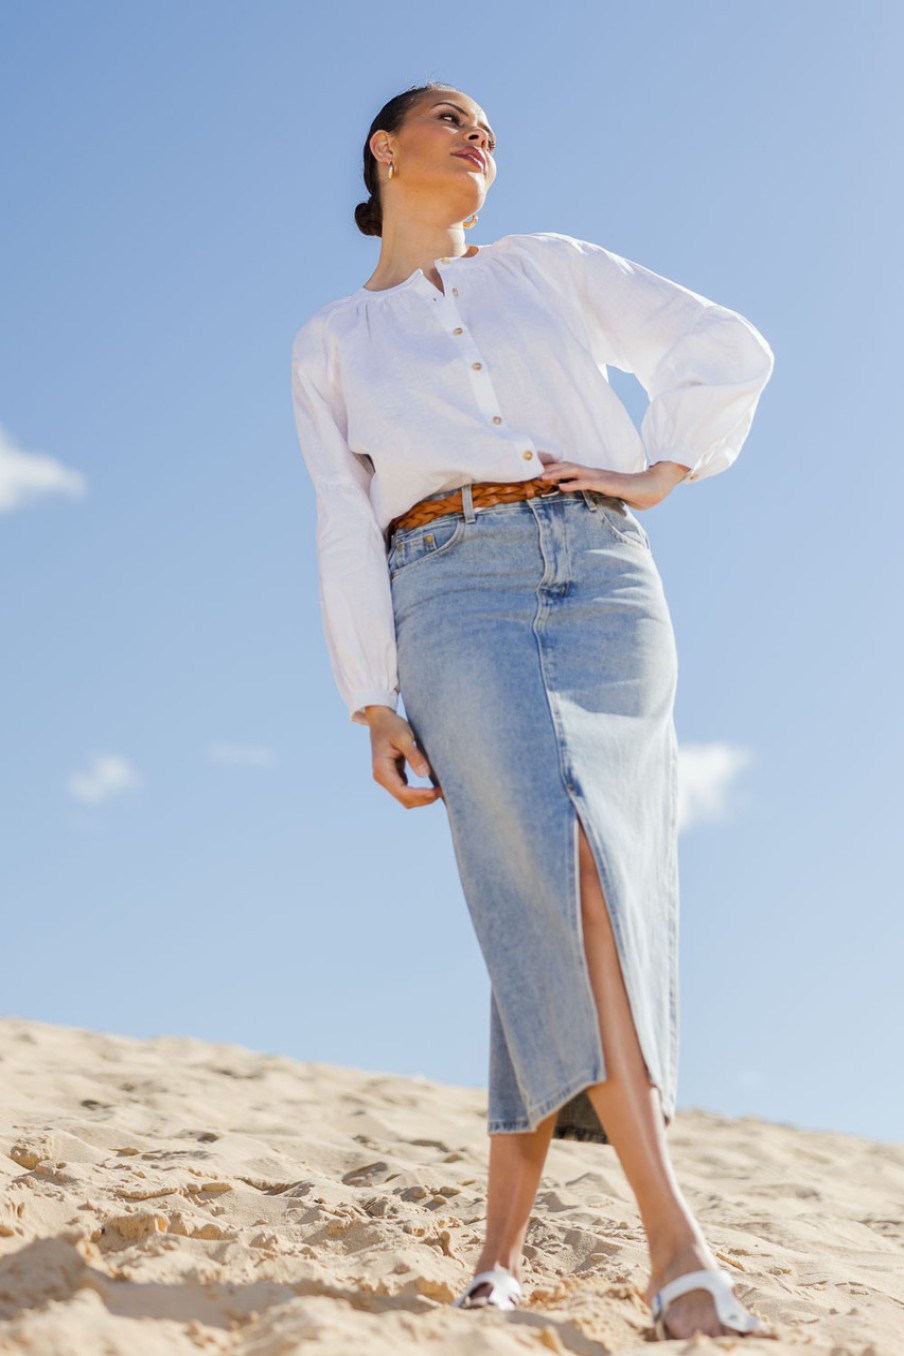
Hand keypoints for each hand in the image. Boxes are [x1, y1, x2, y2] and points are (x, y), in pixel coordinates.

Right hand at [364, 706, 442, 808]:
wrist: (380, 719)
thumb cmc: (391, 726)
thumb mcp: (404, 738)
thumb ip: (414, 756)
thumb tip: (424, 775)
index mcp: (382, 769)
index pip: (401, 791)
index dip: (419, 795)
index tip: (436, 791)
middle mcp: (381, 777)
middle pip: (404, 799)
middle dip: (423, 798)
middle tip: (443, 791)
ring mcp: (386, 778)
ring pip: (405, 797)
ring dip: (422, 798)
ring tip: (440, 790)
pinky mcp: (393, 775)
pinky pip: (406, 790)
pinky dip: (418, 792)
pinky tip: (432, 786)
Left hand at [537, 458, 690, 509]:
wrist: (653, 488)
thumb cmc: (631, 492)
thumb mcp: (608, 494)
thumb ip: (595, 494)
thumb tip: (583, 500)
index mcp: (594, 475)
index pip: (569, 469)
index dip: (552, 469)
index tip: (535, 471)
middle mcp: (595, 473)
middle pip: (567, 466)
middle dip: (548, 468)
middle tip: (529, 471)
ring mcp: (601, 477)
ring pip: (575, 471)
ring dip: (557, 474)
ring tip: (541, 477)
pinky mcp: (609, 484)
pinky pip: (589, 483)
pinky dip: (574, 484)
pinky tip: (562, 487)